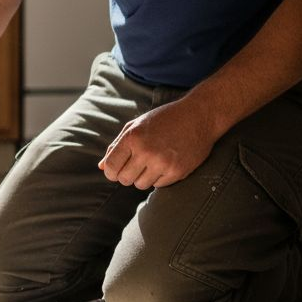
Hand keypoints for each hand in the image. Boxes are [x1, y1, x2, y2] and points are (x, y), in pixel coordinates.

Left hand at [99, 97, 219, 190]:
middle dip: (127, 175)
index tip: (117, 170)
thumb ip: (116, 146)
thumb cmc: (164, 119)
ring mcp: (163, 163)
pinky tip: (165, 163)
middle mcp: (146, 151)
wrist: (199, 116)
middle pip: (124, 180)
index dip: (111, 172)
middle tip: (136, 165)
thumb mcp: (136, 126)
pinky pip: (158, 185)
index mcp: (132, 138)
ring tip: (152, 163)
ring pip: (140, 185)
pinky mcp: (177, 171)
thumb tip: (102, 167)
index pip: (111, 167)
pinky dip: (159, 178)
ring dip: (143, 177)